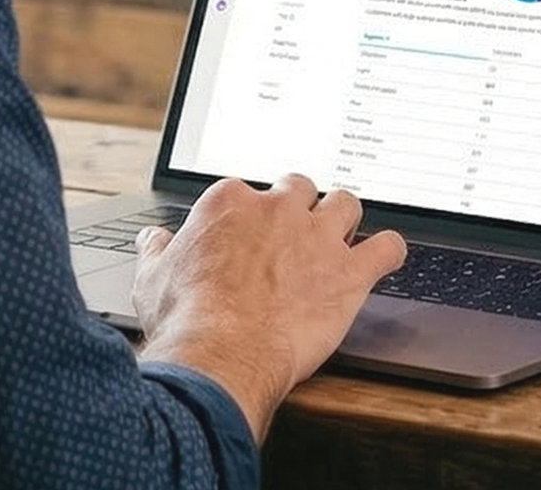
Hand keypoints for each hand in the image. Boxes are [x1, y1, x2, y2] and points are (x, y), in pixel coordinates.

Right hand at [129, 173, 406, 442]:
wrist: (223, 353)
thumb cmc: (187, 319)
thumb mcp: (152, 278)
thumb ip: (156, 251)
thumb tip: (153, 239)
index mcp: (230, 202)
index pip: (248, 190)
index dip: (252, 215)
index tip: (251, 233)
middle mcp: (278, 209)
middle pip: (300, 187)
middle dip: (300, 207)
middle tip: (295, 233)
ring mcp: (318, 238)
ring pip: (347, 203)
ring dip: (344, 218)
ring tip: (340, 236)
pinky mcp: (350, 273)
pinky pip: (388, 247)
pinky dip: (388, 251)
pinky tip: (383, 258)